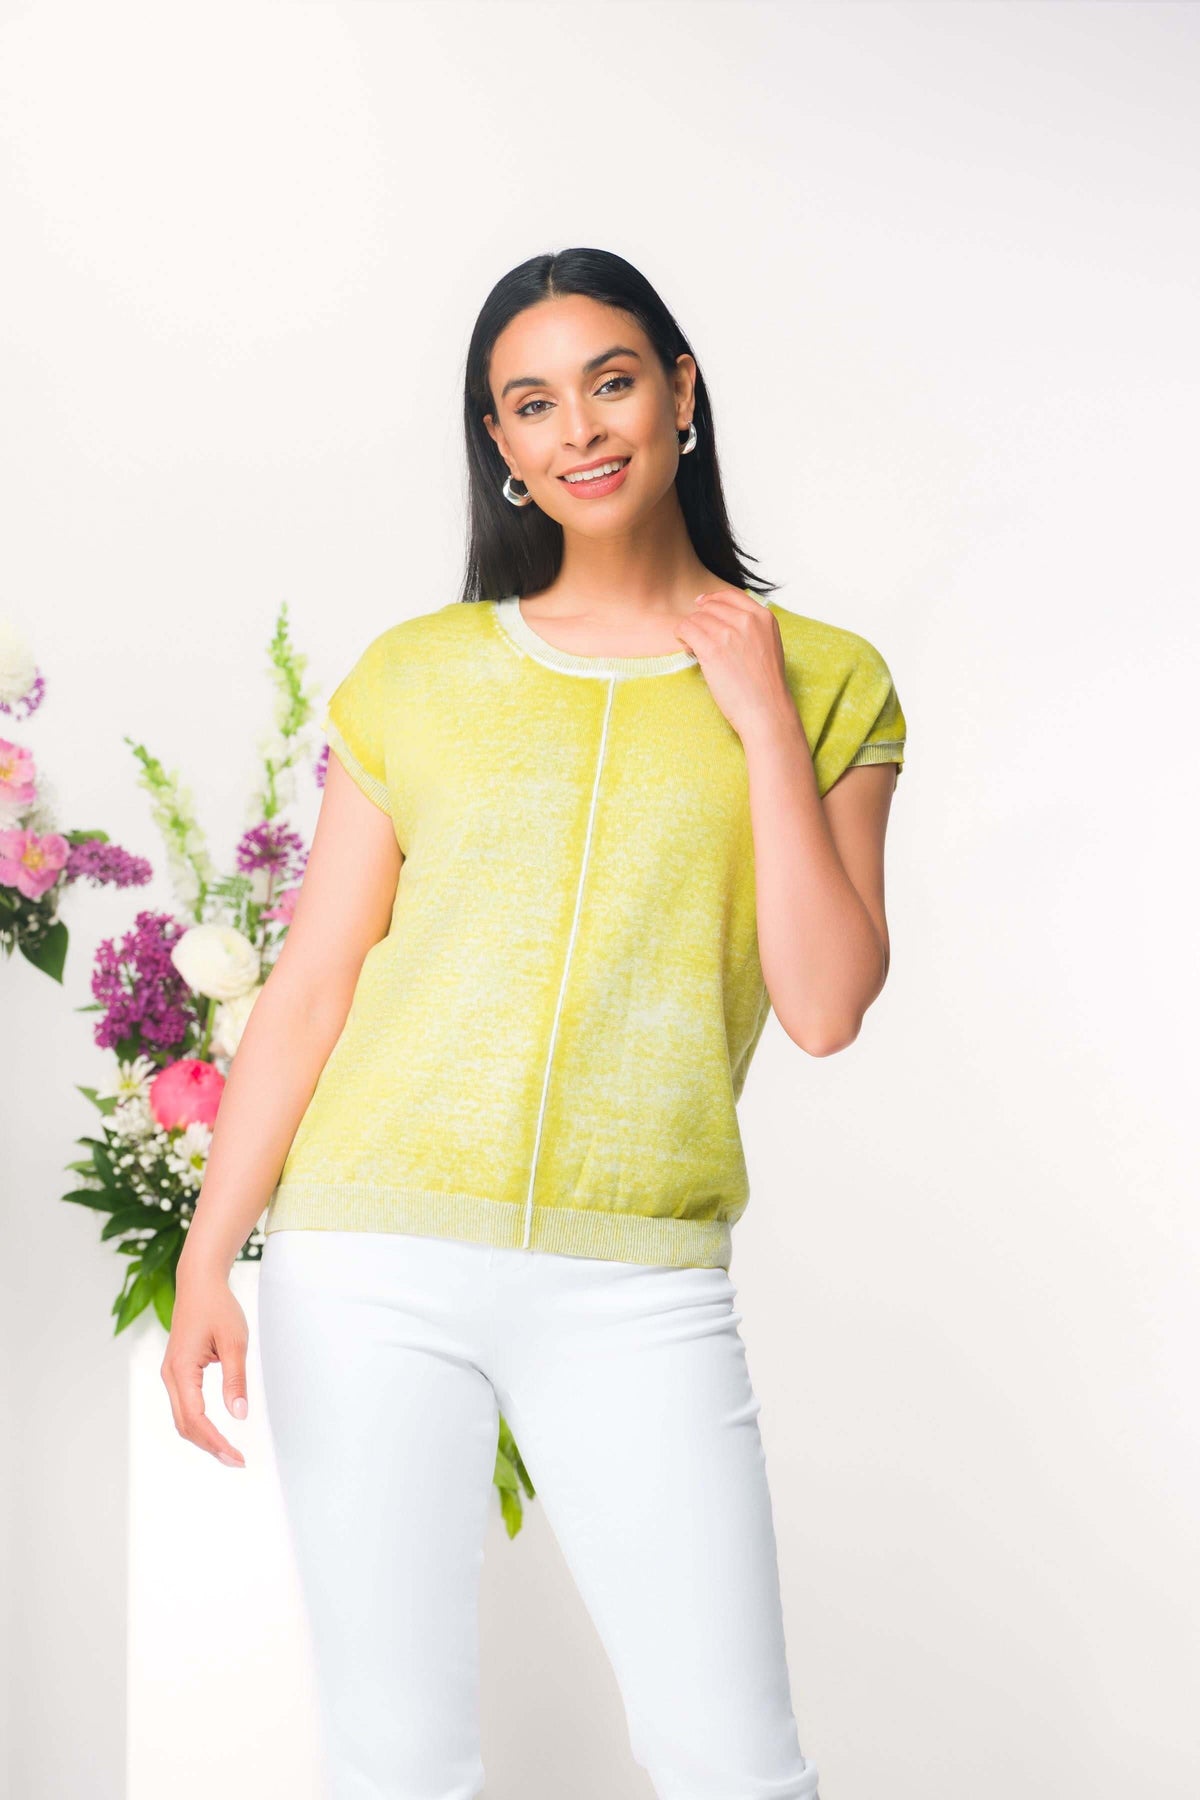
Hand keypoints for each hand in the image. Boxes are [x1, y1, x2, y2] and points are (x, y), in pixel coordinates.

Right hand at [160, 1271, 248, 1467]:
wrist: (199, 1283)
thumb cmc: (217, 1307)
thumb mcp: (235, 1341)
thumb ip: (236, 1379)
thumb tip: (239, 1414)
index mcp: (181, 1370)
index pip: (196, 1419)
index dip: (216, 1441)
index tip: (237, 1456)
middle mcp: (170, 1376)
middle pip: (186, 1425)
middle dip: (210, 1446)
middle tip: (237, 1460)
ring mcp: (171, 1375)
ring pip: (183, 1418)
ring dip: (204, 1438)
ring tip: (229, 1451)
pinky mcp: (177, 1372)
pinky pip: (185, 1406)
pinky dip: (199, 1424)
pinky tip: (216, 1431)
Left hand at [673, 590, 793, 741]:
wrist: (766, 710)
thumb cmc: (765, 686)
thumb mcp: (768, 646)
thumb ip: (752, 629)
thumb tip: (721, 620)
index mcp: (764, 617)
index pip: (731, 595)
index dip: (713, 599)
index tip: (701, 605)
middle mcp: (747, 621)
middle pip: (711, 607)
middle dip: (700, 620)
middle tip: (698, 637)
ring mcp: (729, 633)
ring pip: (696, 618)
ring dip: (690, 631)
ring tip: (695, 647)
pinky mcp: (712, 649)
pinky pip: (686, 629)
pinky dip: (681, 635)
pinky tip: (687, 648)